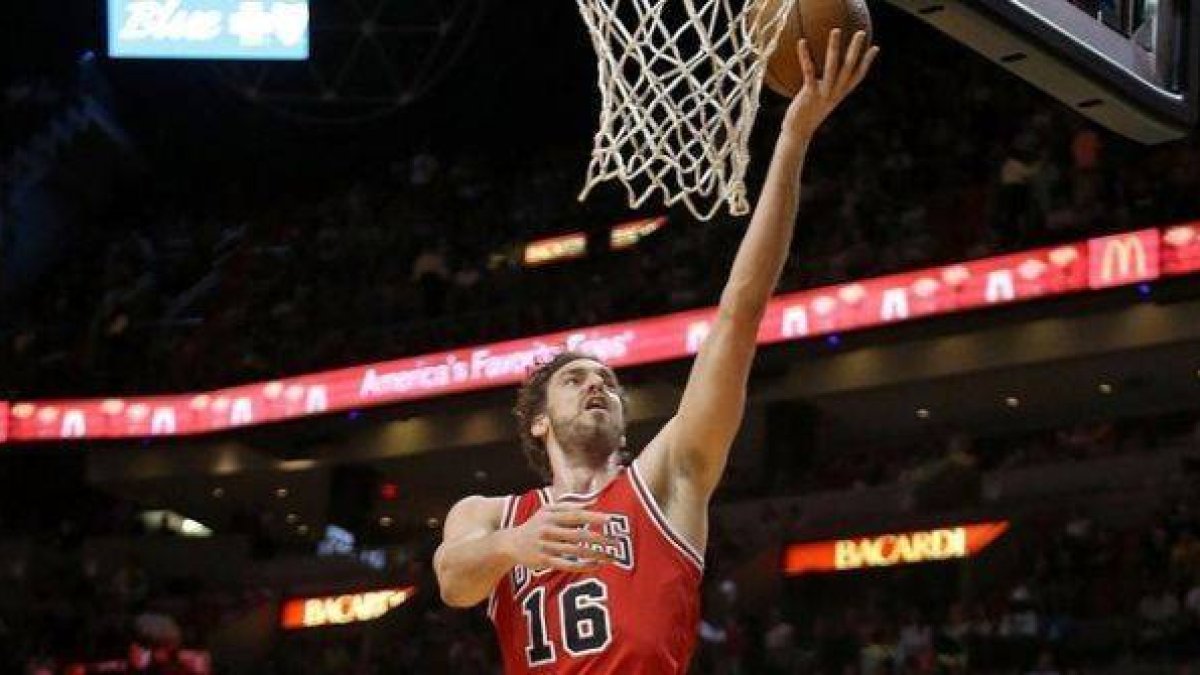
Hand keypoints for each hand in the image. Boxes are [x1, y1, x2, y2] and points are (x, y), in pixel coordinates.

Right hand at [503, 502, 618, 571]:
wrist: (510, 544)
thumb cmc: (535, 525)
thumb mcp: (547, 511)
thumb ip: (568, 506)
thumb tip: (593, 502)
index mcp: (551, 516)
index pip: (575, 515)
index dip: (592, 517)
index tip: (609, 520)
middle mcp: (548, 530)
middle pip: (578, 535)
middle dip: (599, 539)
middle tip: (617, 542)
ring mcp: (546, 546)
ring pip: (575, 551)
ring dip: (595, 554)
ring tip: (612, 556)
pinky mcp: (545, 561)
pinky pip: (567, 565)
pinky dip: (583, 566)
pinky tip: (596, 566)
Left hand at [781, 29, 878, 142]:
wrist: (798, 133)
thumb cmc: (807, 115)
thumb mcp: (819, 101)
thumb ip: (824, 88)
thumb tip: (822, 76)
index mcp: (840, 94)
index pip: (858, 76)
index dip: (867, 62)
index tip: (875, 47)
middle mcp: (836, 92)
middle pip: (850, 68)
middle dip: (856, 49)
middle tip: (860, 32)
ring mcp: (824, 93)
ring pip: (833, 67)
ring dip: (835, 48)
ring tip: (836, 31)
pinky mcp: (810, 94)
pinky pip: (809, 71)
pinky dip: (805, 56)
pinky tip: (802, 42)